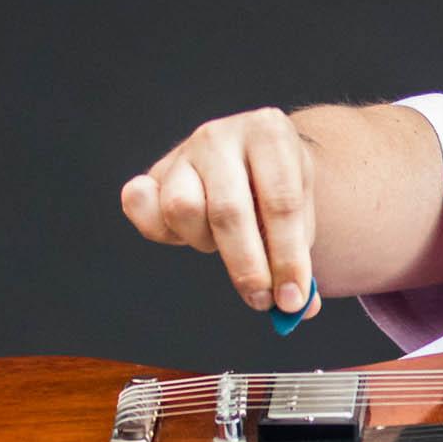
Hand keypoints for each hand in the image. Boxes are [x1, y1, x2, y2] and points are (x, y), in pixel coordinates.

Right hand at [121, 107, 325, 317]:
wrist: (254, 157)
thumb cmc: (279, 187)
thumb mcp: (303, 212)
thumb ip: (300, 257)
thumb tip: (299, 308)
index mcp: (270, 133)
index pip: (280, 203)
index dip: (287, 257)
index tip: (292, 299)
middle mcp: (222, 135)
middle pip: (229, 210)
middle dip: (247, 266)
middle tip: (262, 300)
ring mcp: (184, 151)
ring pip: (182, 208)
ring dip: (204, 242)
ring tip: (224, 243)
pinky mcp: (155, 172)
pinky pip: (139, 203)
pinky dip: (156, 228)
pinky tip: (183, 235)